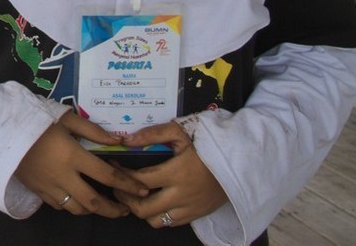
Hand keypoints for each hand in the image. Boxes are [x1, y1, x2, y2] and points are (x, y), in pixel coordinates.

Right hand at [14, 112, 148, 217]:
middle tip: (125, 209)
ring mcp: (49, 186)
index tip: (142, 188)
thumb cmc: (35, 119)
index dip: (127, 184)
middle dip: (113, 210)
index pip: (107, 175)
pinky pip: (59, 205)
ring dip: (93, 209)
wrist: (1, 130)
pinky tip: (76, 198)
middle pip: (93, 202)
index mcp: (73, 155)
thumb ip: (92, 130)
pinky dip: (71, 205)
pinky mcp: (37, 190)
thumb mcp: (64, 118)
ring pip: (76, 208)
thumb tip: (117, 139)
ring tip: (102, 205)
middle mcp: (63, 175)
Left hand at [112, 121, 228, 228]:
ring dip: (142, 211)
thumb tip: (126, 140)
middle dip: (125, 198)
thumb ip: (153, 134)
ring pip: (156, 221)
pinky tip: (155, 201)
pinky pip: (172, 223)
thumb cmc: (209, 142)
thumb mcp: (181, 131)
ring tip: (135, 196)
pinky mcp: (199, 214)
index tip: (114, 165)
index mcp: (177, 173)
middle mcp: (182, 195)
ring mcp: (191, 208)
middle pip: (143, 209)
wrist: (241, 158)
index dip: (121, 175)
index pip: (139, 181)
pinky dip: (159, 215)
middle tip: (118, 186)